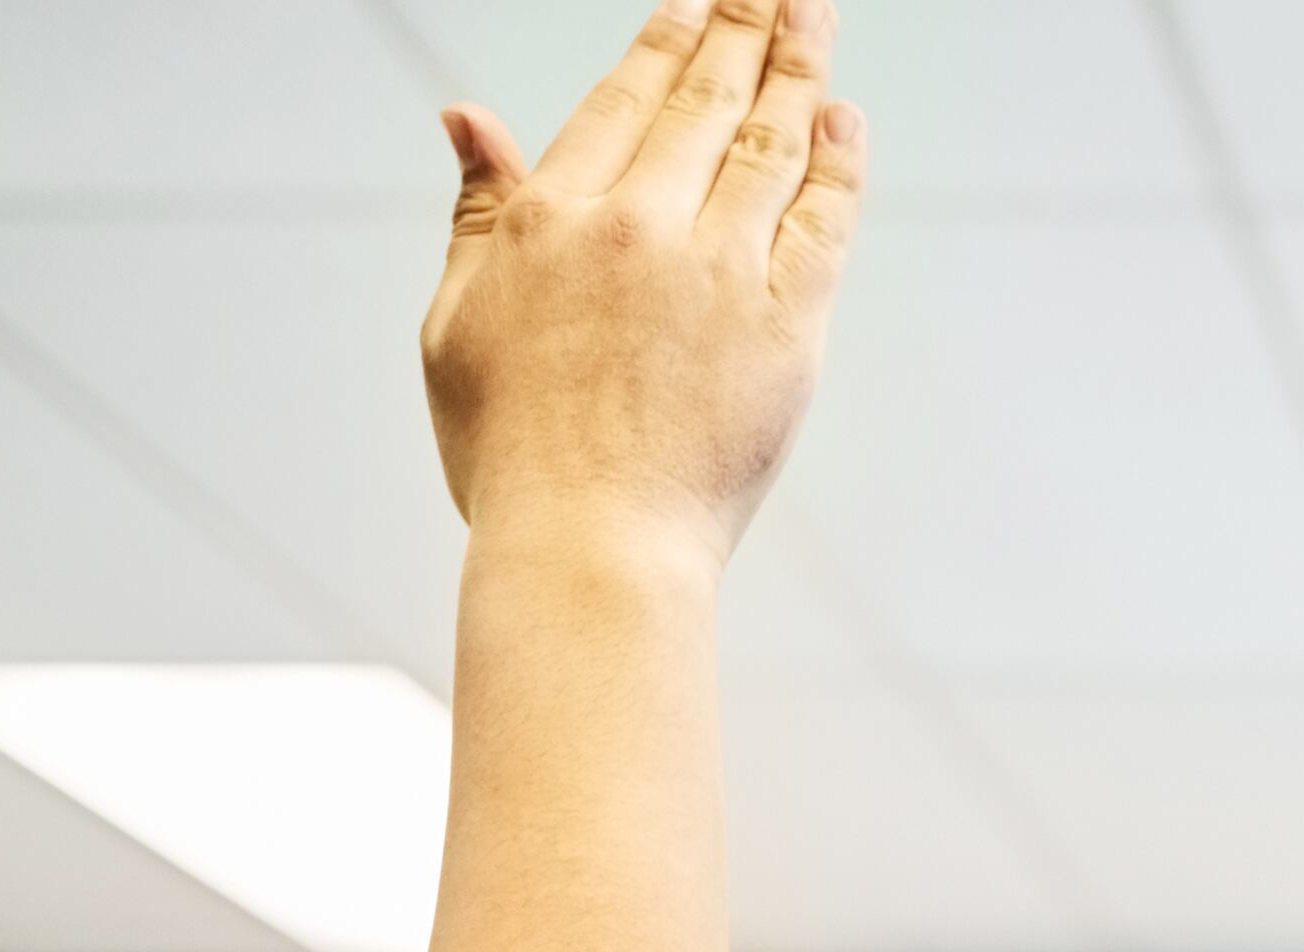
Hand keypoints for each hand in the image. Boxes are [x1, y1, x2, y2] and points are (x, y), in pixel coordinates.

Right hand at [422, 0, 864, 557]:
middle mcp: (636, 227)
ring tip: (816, 13)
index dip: (666, 41)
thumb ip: (478, 213)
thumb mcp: (460, 323)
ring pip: (768, 143)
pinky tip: (843, 121)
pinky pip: (820, 223)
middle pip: (702, 101)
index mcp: (551, 219)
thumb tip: (466, 117)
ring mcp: (717, 274)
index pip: (623, 100)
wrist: (590, 545)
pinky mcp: (785, 328)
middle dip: (742, 27)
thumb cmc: (514, 455)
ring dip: (798, 69)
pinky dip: (834, 164)